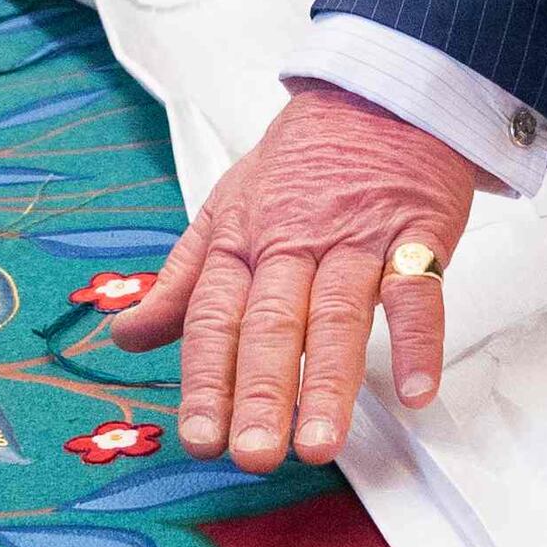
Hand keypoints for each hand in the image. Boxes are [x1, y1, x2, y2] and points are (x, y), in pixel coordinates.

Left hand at [104, 81, 479, 470]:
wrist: (381, 93)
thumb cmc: (303, 159)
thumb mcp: (227, 207)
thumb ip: (182, 280)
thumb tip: (126, 334)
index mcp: (242, 240)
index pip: (214, 317)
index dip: (205, 379)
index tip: (198, 437)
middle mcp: (294, 243)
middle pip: (271, 323)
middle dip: (258, 392)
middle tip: (251, 454)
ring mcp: (357, 239)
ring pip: (338, 315)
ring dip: (328, 382)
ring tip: (319, 443)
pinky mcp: (418, 233)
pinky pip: (419, 290)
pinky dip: (420, 341)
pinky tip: (417, 391)